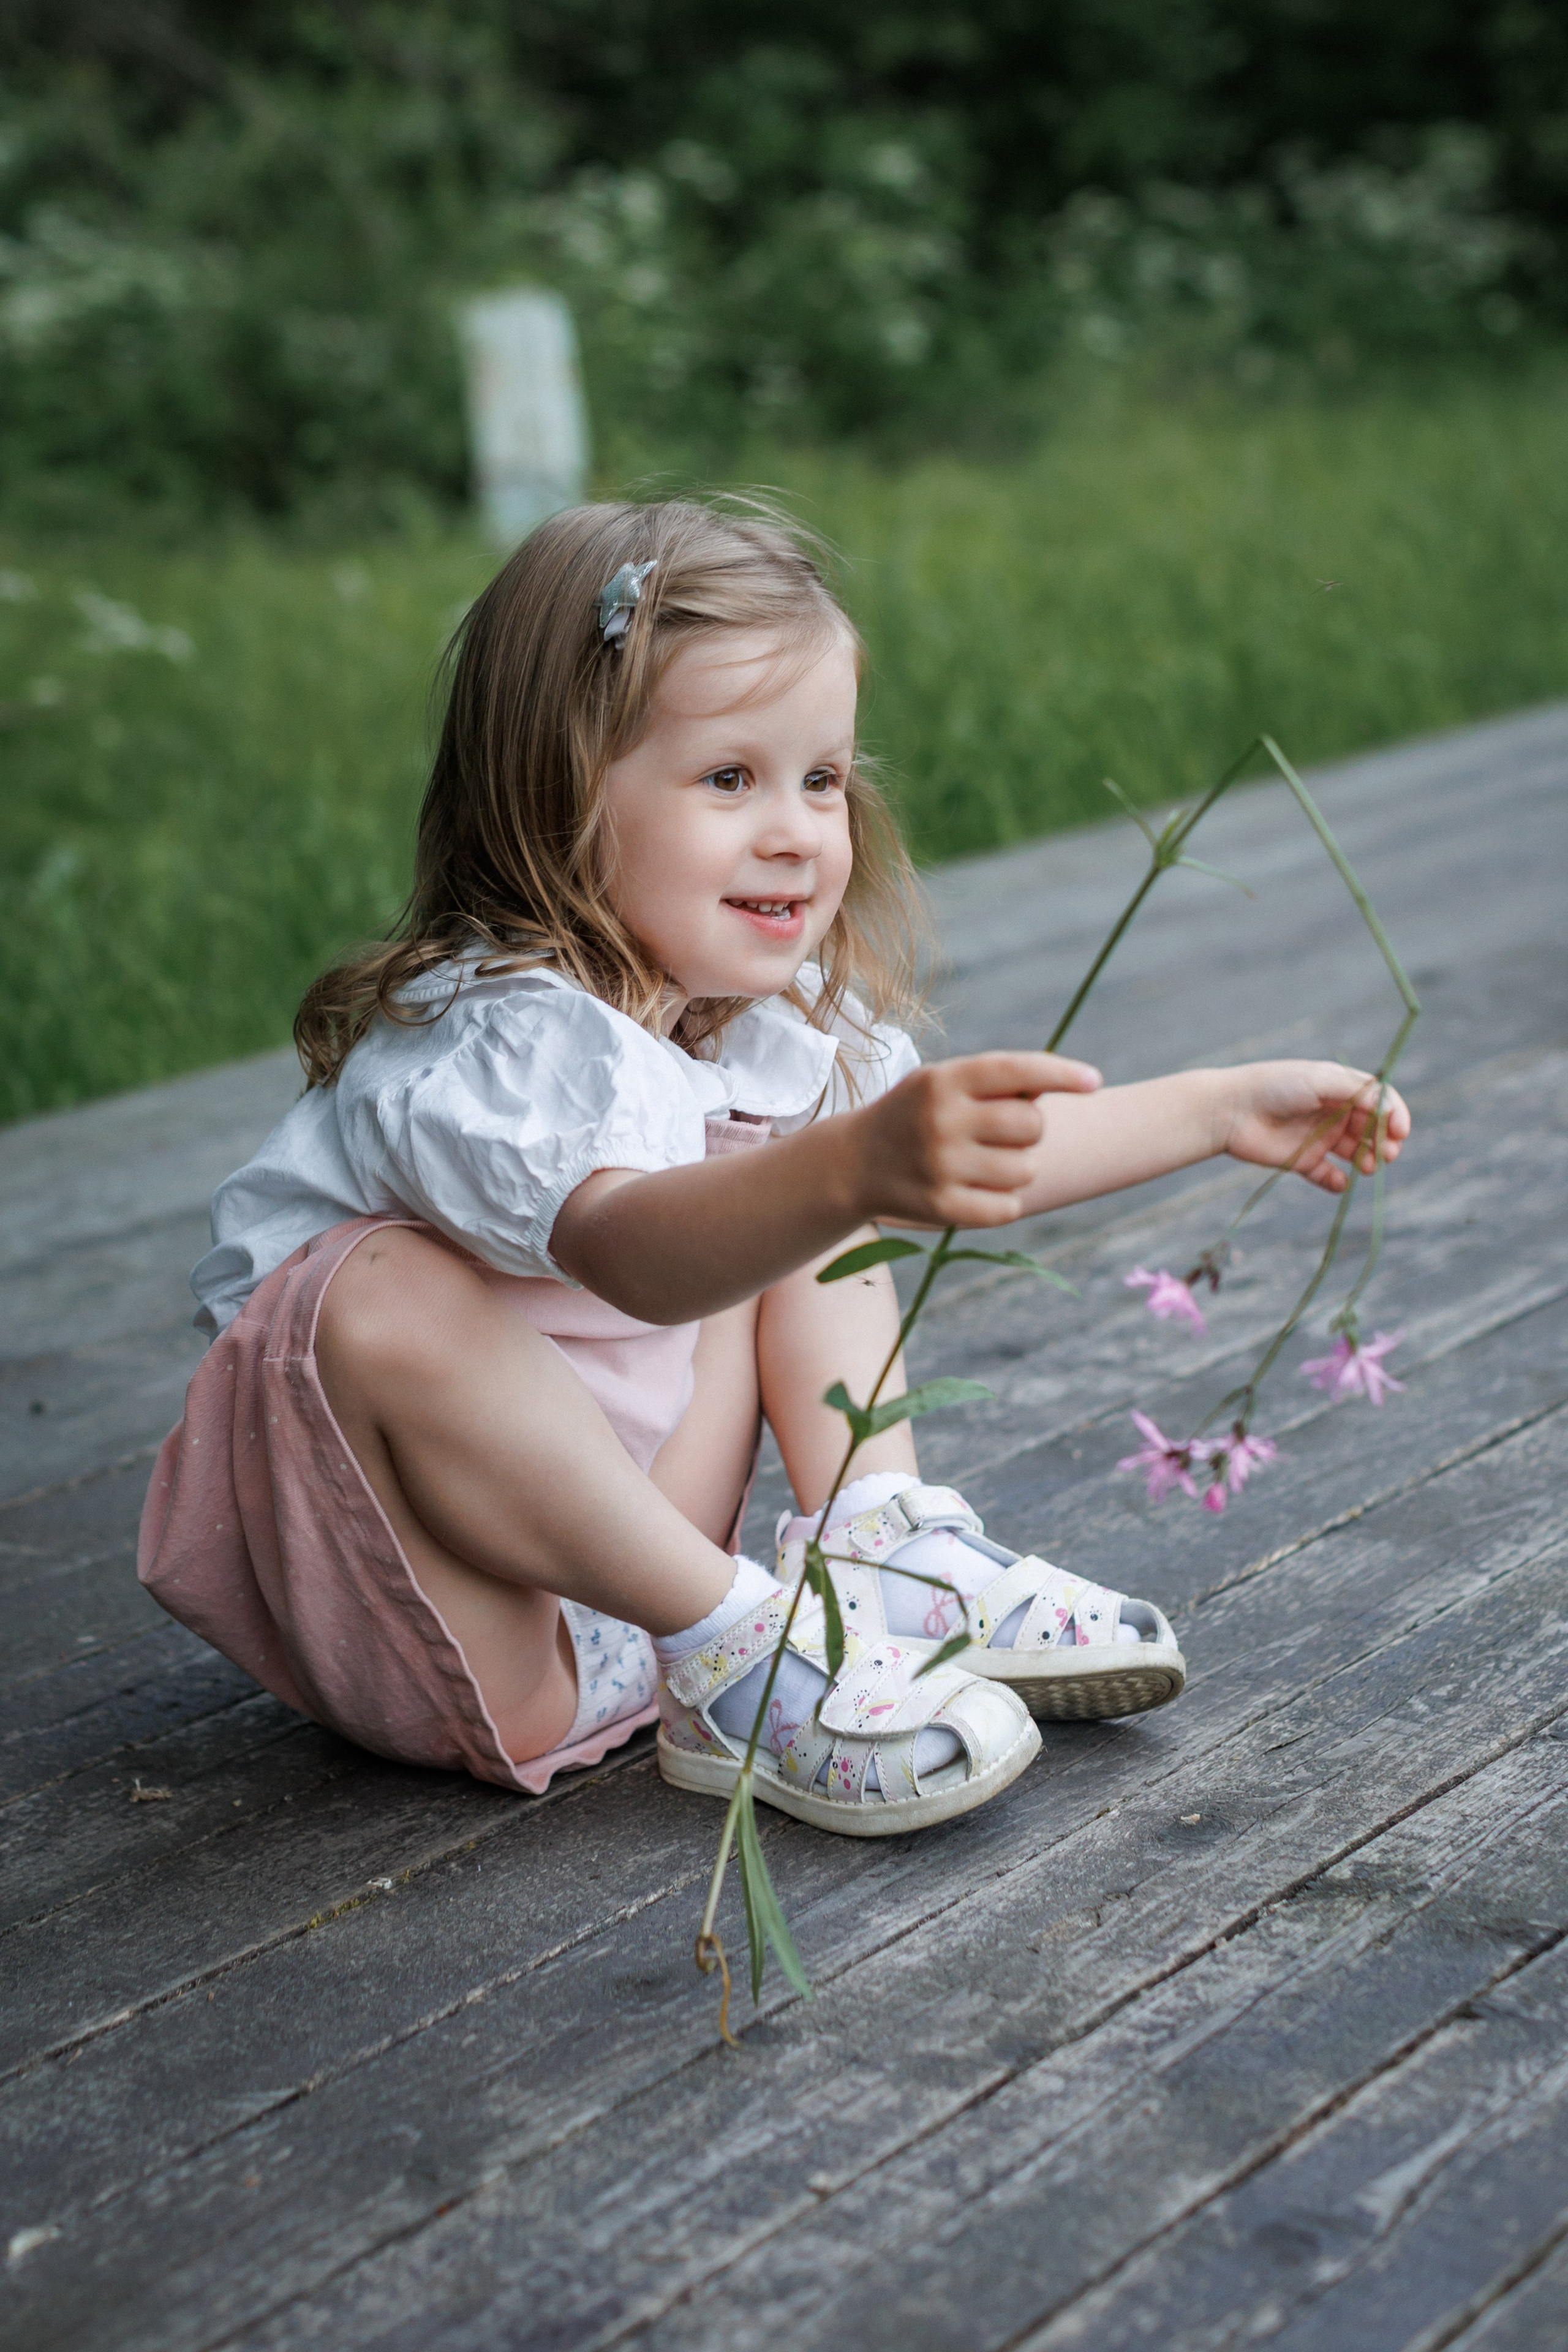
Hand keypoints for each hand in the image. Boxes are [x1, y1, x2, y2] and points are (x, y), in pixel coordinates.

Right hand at [855, 1051, 1101, 1228]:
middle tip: (1002, 1133)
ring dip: (1016, 1167)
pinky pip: (1008, 1207)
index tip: (1094, 1081)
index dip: (1060, 1074)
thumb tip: (1068, 1083)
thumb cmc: (917, 1114)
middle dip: (1029, 1129)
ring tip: (983, 1161)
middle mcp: (941, 1121)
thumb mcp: (942, 1082)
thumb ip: (996, 1082)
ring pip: (1025, 1169)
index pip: (1015, 1070)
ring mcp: (940, 1167)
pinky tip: (978, 1189)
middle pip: (1031, 1125)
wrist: (855, 1162)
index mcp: (943, 1080)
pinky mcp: (942, 1209)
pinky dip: (1004, 1201)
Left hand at [1220, 1060, 1410, 1192]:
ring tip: (1367, 1166)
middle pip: (1372, 1129)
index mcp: (1339, 1087)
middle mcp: (1333, 1112)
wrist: (1230, 1111)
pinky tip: (1340, 1182)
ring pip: (1355, 1153)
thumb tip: (1390, 1109)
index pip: (1379, 1101)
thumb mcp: (1320, 1079)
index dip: (1394, 1114)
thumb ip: (1358, 1092)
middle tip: (1386, 1153)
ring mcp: (1319, 1137)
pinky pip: (1328, 1176)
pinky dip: (1338, 1182)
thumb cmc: (1275, 1086)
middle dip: (1384, 1141)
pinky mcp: (1303, 1160)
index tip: (1400, 1131)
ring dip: (1367, 1160)